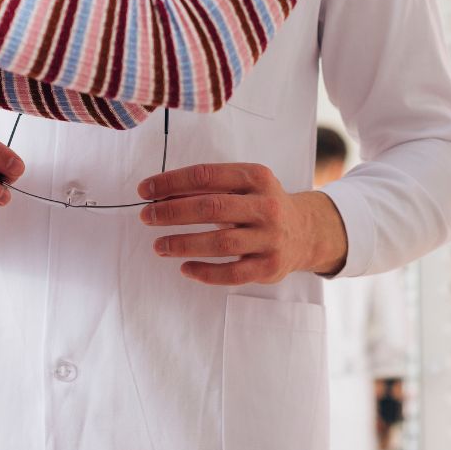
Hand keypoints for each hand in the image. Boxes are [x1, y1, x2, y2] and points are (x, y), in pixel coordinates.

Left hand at [137, 162, 347, 284]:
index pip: (206, 175)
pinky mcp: (269, 267)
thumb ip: (211, 187)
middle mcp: (266, 206)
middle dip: (172, 212)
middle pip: (211, 208)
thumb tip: (161, 195)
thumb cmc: (262, 205)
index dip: (171, 182)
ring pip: (220, 243)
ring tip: (159, 246)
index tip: (145, 190)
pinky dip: (205, 272)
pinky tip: (185, 268)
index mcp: (256, 177)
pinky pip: (231, 274)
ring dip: (183, 244)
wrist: (305, 231)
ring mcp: (270, 238)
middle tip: (147, 217)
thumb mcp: (246, 184)